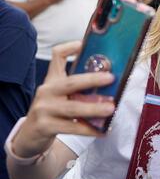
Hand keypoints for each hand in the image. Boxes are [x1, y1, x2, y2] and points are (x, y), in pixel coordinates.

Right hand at [12, 41, 114, 157]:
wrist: (29, 135)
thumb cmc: (52, 111)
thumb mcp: (60, 94)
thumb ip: (78, 87)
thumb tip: (107, 80)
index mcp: (52, 80)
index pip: (57, 56)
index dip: (70, 48)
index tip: (84, 44)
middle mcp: (47, 91)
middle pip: (70, 82)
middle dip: (92, 80)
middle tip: (110, 79)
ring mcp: (44, 109)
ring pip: (73, 108)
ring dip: (94, 108)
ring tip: (111, 108)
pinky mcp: (46, 126)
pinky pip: (72, 127)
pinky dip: (89, 129)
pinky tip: (102, 130)